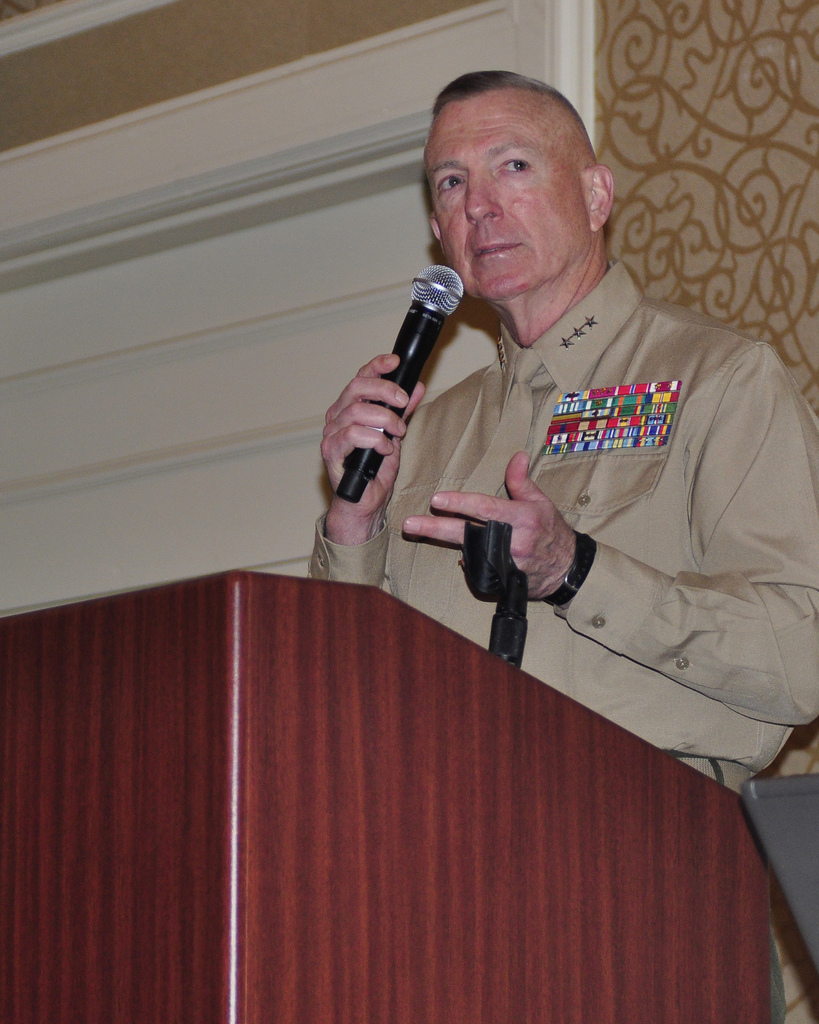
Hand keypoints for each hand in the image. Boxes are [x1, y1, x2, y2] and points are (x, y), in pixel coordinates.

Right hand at [321, 352, 425, 544]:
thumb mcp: (395, 434)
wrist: (366, 504)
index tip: (396, 361)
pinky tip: (386, 448)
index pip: (360, 377)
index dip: (377, 366)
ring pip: (356, 411)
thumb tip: (416, 386)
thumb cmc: (375, 471)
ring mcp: (331, 434)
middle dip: (385, 390)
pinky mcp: (331, 452)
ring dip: (385, 419)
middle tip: (404, 402)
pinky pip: (351, 435)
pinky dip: (374, 439)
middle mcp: (337, 417)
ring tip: (399, 432)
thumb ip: (402, 410)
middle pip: (356, 387)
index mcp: (350, 408)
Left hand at [402, 450, 576, 598]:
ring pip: (468, 551)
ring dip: (444, 541)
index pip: (485, 507)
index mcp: (522, 517)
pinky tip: (456, 554)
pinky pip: (478, 570)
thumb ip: (522, 481)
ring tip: (418, 530)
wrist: (566, 569)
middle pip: (467, 532)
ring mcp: (507, 562)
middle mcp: (513, 540)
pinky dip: (467, 561)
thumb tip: (516, 456)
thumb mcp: (540, 502)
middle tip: (410, 523)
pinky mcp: (503, 579)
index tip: (436, 499)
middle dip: (435, 528)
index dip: (460, 503)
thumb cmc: (551, 530)